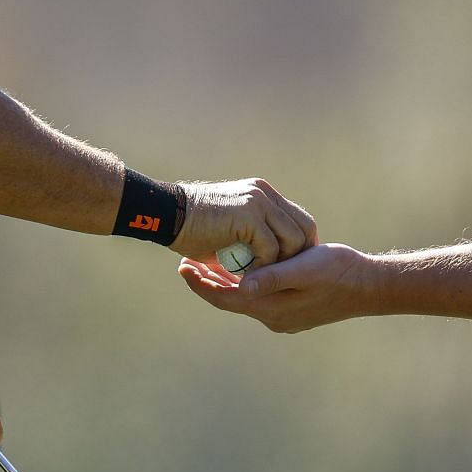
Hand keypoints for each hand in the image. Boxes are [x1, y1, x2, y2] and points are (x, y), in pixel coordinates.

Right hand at [173, 179, 316, 268]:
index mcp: (263, 193)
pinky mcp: (249, 215)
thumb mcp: (231, 228)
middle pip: (305, 227)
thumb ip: (253, 237)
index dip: (301, 245)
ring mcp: (258, 202)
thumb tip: (268, 261)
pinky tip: (246, 274)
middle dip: (299, 257)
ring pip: (292, 240)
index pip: (300, 219)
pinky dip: (262, 267)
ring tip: (263, 277)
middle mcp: (264, 194)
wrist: (166, 214)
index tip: (293, 268)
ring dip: (280, 264)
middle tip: (285, 277)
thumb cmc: (192, 227)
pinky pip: (270, 248)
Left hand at [178, 242, 376, 332]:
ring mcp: (283, 315)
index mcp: (272, 309)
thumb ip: (273, 277)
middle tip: (186, 261)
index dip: (201, 284)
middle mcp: (273, 317)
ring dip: (225, 281)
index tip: (182, 267)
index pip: (224, 298)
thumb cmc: (339, 272)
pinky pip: (259, 296)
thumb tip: (242, 286)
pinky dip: (244, 282)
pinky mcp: (292, 309)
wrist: (369, 287)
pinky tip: (240, 267)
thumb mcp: (305, 269)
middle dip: (207, 281)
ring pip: (244, 297)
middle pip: (230, 299)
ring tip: (205, 262)